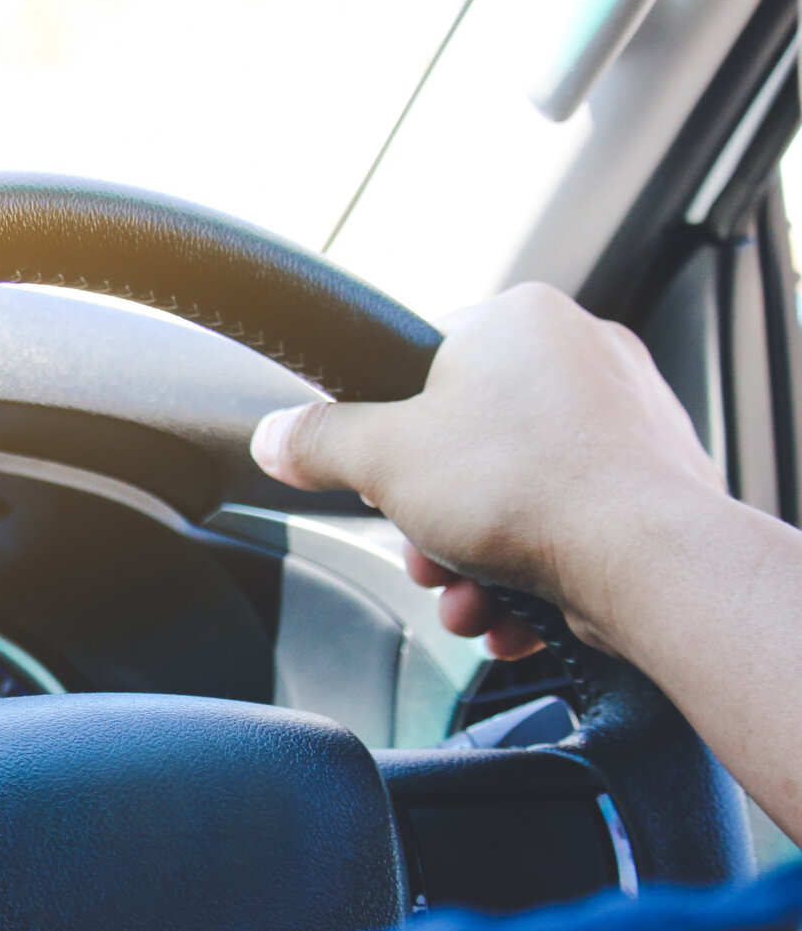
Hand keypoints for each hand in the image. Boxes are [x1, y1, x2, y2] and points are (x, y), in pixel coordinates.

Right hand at [250, 282, 724, 654]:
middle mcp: (583, 354)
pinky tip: (515, 611)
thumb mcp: (380, 457)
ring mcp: (628, 418)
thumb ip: (316, 441)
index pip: (421, 363)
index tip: (382, 481)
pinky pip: (567, 526)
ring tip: (471, 598)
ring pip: (514, 495)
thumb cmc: (528, 489)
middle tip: (426, 556)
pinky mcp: (655, 484)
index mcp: (517, 320)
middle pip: (465, 444)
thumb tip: (275, 437)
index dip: (387, 433)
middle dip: (433, 521)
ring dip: (475, 559)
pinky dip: (532, 572)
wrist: (651, 562)